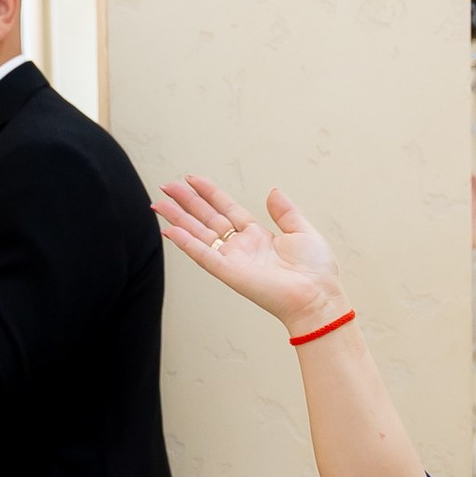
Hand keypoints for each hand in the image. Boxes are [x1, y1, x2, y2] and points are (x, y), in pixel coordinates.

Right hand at [153, 175, 343, 330]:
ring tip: (158, 204)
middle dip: (186, 202)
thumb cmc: (316, 271)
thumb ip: (285, 212)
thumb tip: (273, 191)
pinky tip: (169, 230)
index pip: (226, 209)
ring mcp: (233, 259)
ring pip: (199, 234)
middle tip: (166, 187)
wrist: (317, 296)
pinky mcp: (229, 273)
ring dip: (178, 219)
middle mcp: (241, 246)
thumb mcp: (302, 231)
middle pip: (207, 219)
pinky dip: (186, 243)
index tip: (191, 180)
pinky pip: (203, 255)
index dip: (209, 193)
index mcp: (258, 236)